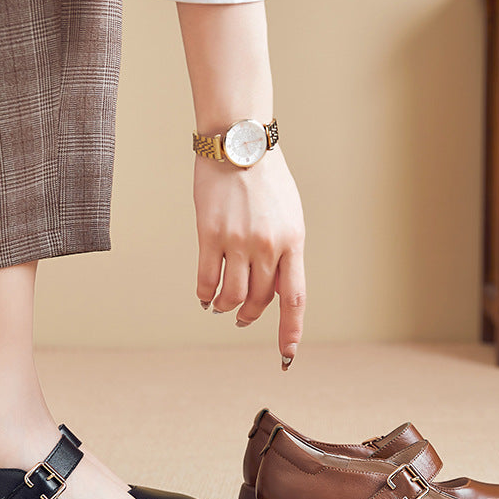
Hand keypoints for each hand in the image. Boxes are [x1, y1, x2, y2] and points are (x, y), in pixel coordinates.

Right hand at [193, 148, 305, 369]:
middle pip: (261, 300)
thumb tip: (276, 288)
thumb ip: (285, 251)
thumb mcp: (290, 216)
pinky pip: (206, 279)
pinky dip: (204, 294)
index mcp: (293, 242)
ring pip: (233, 295)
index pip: (294, 298)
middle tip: (242, 319)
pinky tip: (204, 296)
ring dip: (227, 308)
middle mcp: (268, 246)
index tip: (287, 355)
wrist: (239, 143)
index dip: (290, 330)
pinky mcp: (210, 235)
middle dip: (251, 316)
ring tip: (221, 307)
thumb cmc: (267, 180)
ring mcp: (238, 241)